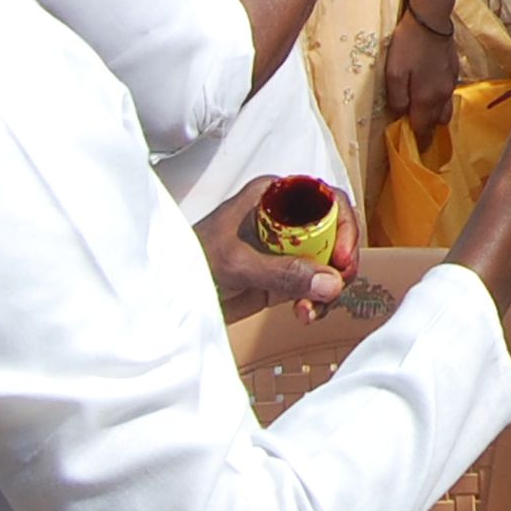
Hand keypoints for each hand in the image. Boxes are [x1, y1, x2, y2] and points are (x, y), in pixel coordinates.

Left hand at [196, 173, 359, 324]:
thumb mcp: (237, 263)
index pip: (327, 200)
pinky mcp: (283, 274)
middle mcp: (286, 218)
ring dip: (328, 288)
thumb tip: (331, 282)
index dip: (344, 226)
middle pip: (336, 232)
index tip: (341, 259)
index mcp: (274, 196)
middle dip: (339, 264)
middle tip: (333, 290)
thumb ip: (282, 272)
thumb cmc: (189, 262)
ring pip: (330, 262)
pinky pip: (315, 285)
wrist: (166, 294)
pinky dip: (317, 301)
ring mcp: (286, 248)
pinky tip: (304, 314)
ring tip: (310, 310)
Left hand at [385, 0, 460, 144]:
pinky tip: (431, 89)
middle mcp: (442, 94)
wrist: (432, 18)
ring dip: (436, 114)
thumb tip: (400, 115)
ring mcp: (451, 81)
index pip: (423, 129)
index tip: (412, 149)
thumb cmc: (409, 45)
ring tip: (424, 112)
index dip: (417, 140)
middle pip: (438, 122)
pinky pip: (448, 92)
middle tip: (417, 131)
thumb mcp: (394, 72)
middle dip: (429, 129)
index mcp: (427, 98)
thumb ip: (397, 98)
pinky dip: (440, 97)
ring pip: (446, 107)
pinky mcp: (454, 68)